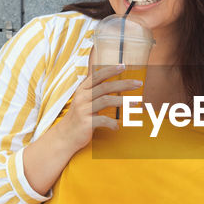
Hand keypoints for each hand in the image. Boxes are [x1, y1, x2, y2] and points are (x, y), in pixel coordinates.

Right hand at [21, 65, 139, 195]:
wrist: (64, 136)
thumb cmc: (79, 118)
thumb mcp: (83, 101)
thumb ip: (95, 92)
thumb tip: (112, 83)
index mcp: (82, 90)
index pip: (97, 76)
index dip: (110, 70)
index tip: (124, 66)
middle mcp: (82, 97)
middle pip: (106, 87)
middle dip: (124, 84)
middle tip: (139, 83)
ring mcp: (83, 110)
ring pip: (106, 100)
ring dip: (123, 101)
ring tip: (136, 102)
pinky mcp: (86, 123)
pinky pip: (104, 120)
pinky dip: (113, 123)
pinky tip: (117, 127)